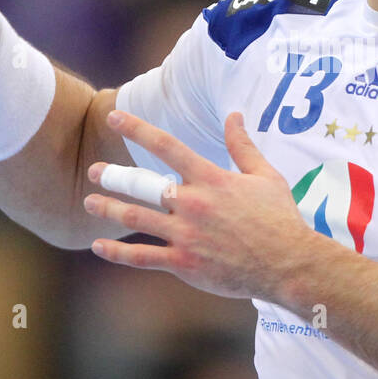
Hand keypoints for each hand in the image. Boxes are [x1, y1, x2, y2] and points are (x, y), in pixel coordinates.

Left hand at [84, 110, 322, 301]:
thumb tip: (233, 115)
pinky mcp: (184, 263)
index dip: (137, 129)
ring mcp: (185, 235)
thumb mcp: (265, 176)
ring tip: (90, 203)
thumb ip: (242, 145)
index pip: (166, 146)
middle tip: (94, 171)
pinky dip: (116, 252)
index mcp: (210, 179)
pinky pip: (141, 257)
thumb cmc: (279, 219)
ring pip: (135, 219)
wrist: (287, 264)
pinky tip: (98, 245)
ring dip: (108, 209)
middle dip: (114, 176)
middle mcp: (192, 204)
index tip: (115, 117)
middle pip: (142, 185)